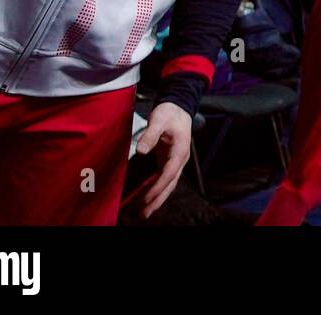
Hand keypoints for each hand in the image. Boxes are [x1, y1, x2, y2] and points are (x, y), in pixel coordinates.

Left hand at [134, 102, 192, 218]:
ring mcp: (175, 161)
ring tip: (145, 212)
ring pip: (168, 184)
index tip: (146, 198)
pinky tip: (148, 198)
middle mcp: (179, 159)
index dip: (158, 187)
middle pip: (170, 184)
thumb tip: (141, 151)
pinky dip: (157, 190)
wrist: (178, 107)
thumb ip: (150, 135)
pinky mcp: (169, 161)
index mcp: (180, 150)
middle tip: (144, 213)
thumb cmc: (170, 113)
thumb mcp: (159, 120)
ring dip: (157, 198)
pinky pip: (164, 179)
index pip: (169, 173)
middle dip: (158, 200)